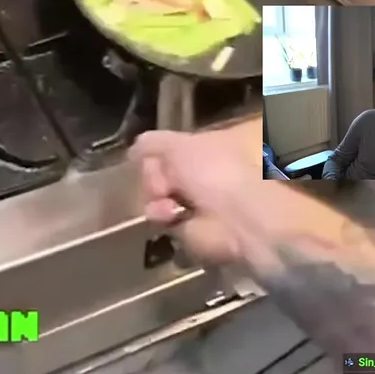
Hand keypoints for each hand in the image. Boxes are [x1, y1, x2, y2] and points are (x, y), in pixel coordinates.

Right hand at [129, 117, 262, 264]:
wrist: (241, 219)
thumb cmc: (215, 172)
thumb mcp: (178, 145)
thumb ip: (152, 143)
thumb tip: (134, 149)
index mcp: (209, 147)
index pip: (171, 147)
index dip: (158, 152)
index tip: (154, 156)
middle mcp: (203, 174)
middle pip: (160, 171)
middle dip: (154, 176)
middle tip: (163, 182)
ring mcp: (198, 203)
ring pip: (157, 196)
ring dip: (155, 197)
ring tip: (166, 199)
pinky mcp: (191, 230)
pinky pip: (163, 219)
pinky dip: (162, 216)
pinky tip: (170, 215)